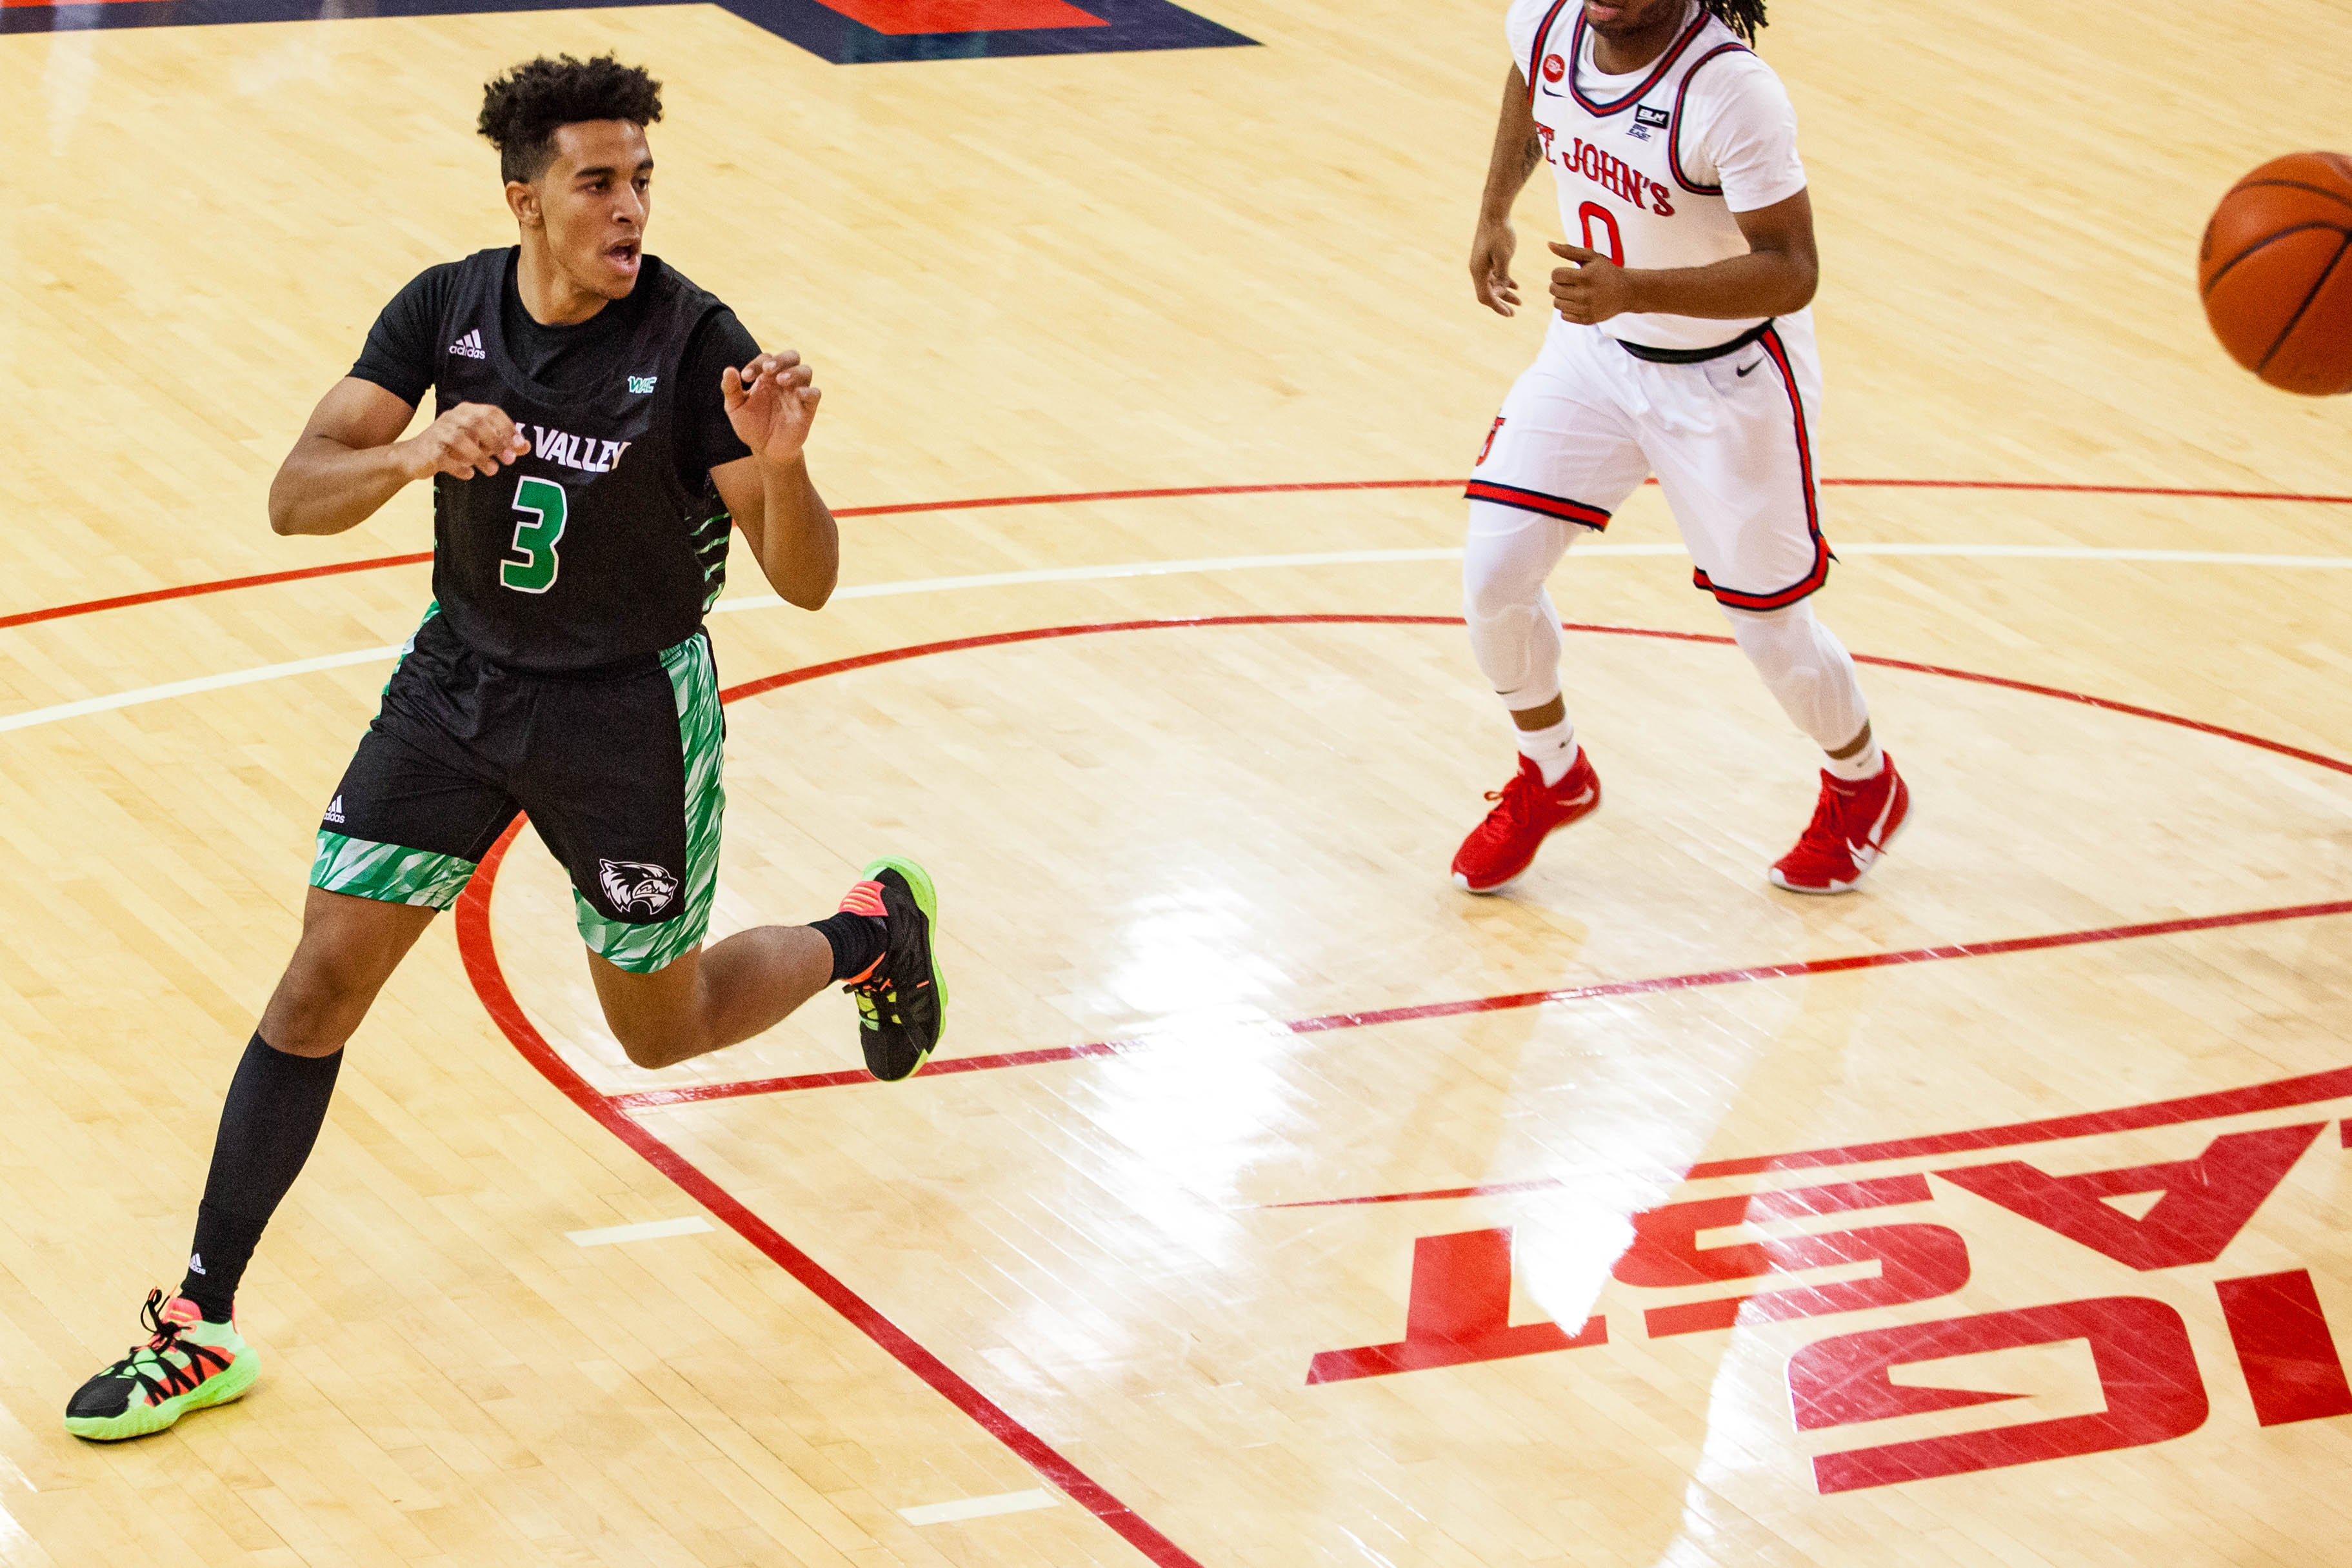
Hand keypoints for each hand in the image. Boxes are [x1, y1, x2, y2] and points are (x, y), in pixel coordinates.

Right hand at [400, 402, 530, 480]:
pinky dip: (459, 468)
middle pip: (477, 423)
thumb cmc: (452, 449)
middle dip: (497, 442)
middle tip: (510, 460)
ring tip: (492, 471)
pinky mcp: (429, 450)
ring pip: (461, 440)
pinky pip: (445, 458)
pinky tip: (469, 475)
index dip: (507, 428)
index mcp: (466, 411)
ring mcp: (438, 433)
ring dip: (480, 457)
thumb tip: (526, 446)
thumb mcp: (479, 444)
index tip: (520, 445)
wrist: (414, 457)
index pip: (491, 412)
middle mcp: (452, 418)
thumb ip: (501, 443)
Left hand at [723, 351, 821, 465]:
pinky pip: (815, 394)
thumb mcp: (735, 408)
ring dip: (794, 372)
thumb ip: (731, 389)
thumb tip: (728, 370)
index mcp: (767, 376)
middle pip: (792, 356)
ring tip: (781, 380)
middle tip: (768, 369)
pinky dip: (809, 391)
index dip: (756, 364)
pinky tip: (798, 394)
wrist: (766, 449)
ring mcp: (797, 393)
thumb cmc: (751, 425)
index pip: (767, 359)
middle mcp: (784, 381)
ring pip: (805, 370)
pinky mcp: (808, 408)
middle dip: (780, 359)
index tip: (745, 377)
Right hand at [1471, 219, 1520, 315]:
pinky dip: (1504, 281)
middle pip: (1488, 293)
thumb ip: (1503, 276)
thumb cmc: (1500, 233)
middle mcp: (1476, 269)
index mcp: (1478, 271)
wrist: (1494, 212)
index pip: (1486, 297)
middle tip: (1516, 311)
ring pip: (1492, 285)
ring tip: (1520, 300)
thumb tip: (1501, 292)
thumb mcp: (1505, 256)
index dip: (1498, 307)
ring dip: (1505, 293)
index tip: (1510, 314)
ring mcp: (1480, 263)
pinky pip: (1493, 275)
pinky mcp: (1485, 257)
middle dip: (1502, 302)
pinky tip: (1516, 286)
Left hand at [1548, 242, 1638, 324]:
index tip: (1569, 273)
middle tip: (1570, 282)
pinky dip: (1568, 308)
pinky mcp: (1587, 320)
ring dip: (1561, 296)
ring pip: (1556, 303)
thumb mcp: (1591, 257)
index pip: (1555, 275)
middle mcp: (1585, 294)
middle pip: (1553, 289)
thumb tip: (1548, 244)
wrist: (1626, 291)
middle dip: (1558, 284)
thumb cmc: (1606, 271)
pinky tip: (1578, 302)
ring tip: (1573, 292)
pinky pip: (1564, 315)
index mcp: (1585, 277)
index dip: (1559, 273)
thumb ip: (1569, 251)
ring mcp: (1586, 309)